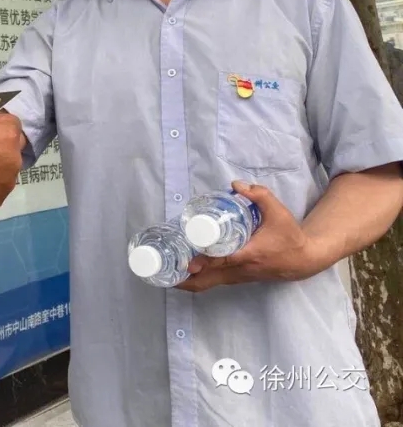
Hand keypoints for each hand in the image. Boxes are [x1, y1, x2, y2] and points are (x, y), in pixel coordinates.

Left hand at [176, 181, 318, 291]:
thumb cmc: (289, 236)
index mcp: (250, 254)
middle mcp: (241, 270)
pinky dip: (199, 279)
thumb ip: (260, 195)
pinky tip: (186, 269)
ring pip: (209, 284)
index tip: (187, 262)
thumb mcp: (278, 212)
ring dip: (189, 280)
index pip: (223, 261)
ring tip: (168, 269)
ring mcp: (239, 277)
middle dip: (186, 279)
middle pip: (209, 280)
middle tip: (165, 268)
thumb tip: (236, 184)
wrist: (304, 260)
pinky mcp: (238, 279)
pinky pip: (214, 282)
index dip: (204, 262)